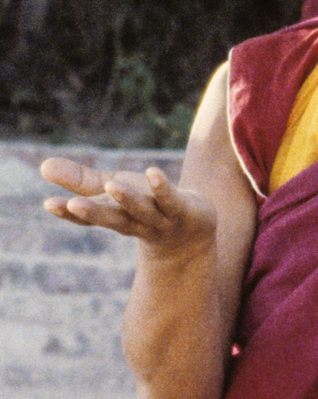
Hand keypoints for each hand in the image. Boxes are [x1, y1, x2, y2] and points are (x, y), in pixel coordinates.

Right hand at [40, 157, 215, 255]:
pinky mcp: (184, 209)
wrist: (194, 233)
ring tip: (112, 185)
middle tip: (72, 204)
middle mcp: (135, 222)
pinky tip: (154, 172)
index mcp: (114, 217)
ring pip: (142, 210)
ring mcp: (160, 219)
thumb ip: (81, 181)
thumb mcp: (113, 191)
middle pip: (113, 218)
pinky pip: (172, 199)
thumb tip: (43, 166)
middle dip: (94, 212)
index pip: (89, 218)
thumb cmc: (147, 206)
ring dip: (128, 199)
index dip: (69, 214)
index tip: (49, 204)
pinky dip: (162, 187)